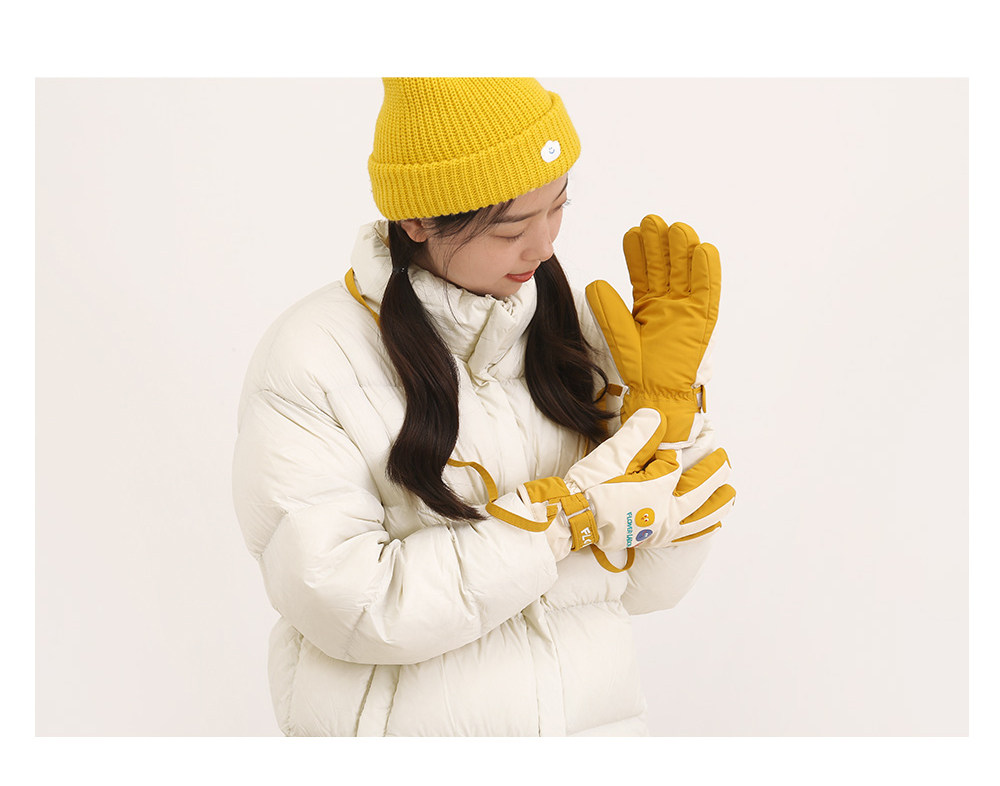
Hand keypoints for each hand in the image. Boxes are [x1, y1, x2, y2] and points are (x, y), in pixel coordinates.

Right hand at [486, 409, 734, 567]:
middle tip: (724, 457)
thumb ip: (639, 433)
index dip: (685, 444)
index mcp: (660, 489)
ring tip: (730, 494)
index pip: (679, 463)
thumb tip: (658, 415)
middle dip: (715, 471)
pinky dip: (703, 527)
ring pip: (701, 517)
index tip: (698, 429)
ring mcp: (662, 529)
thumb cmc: (590, 487)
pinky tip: (710, 525)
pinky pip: (688, 535)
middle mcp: (667, 511)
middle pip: (701, 490)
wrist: (571, 519)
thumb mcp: (614, 454)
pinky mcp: (653, 539)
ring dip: (718, 503)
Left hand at [586, 215, 720, 447]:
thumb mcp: (619, 335)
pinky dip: (707, 271)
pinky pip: (708, 290)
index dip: (639, 252)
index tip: (632, 233)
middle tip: (652, 222)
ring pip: (687, 272)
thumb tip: (594, 282)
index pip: (645, 270)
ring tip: (675, 229)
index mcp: (648, 302)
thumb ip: (608, 310)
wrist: (657, 393)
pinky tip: (703, 250)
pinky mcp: (702, 318)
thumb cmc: (640, 368)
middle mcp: (669, 301)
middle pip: (667, 265)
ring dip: (683, 251)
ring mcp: (687, 307)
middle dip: (660, 244)